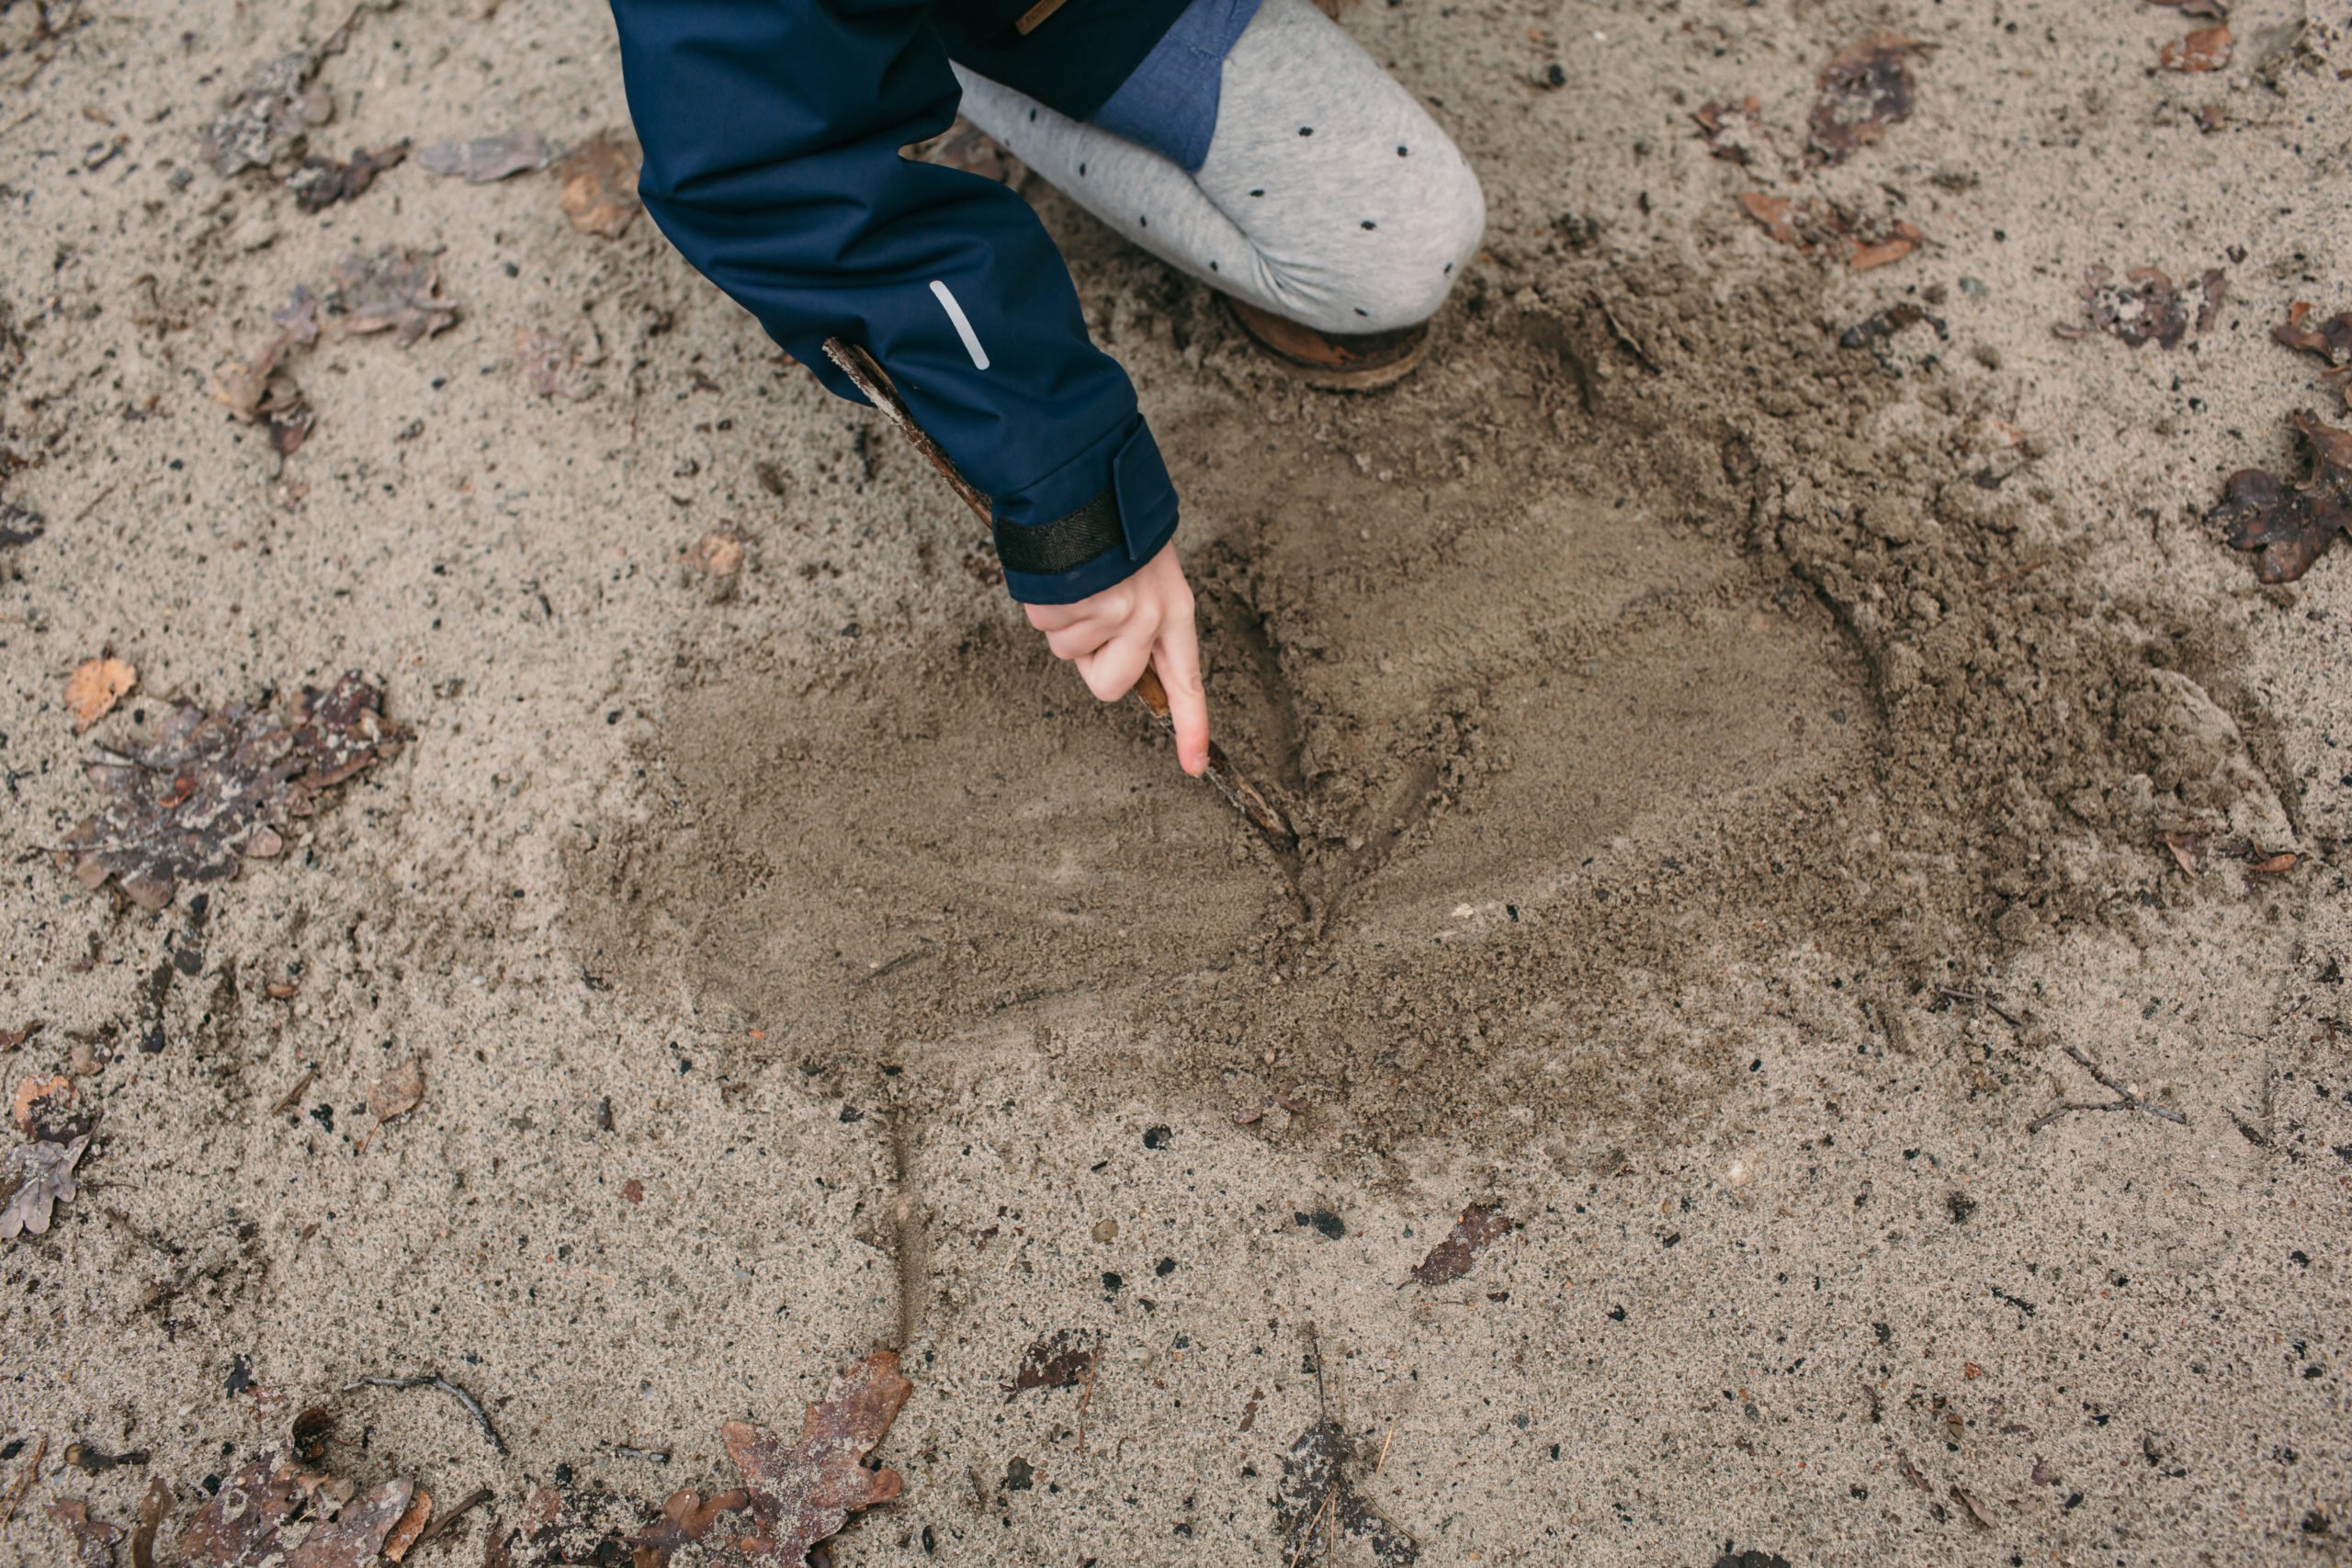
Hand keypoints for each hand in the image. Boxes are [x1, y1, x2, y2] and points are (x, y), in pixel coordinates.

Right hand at [1024, 543, 1209, 775]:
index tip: (1194, 767)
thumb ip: (1141, 621)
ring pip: (1068, 652)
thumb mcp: (1147, 572)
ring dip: (1063, 620)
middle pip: (1109, 685)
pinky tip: (1059, 570)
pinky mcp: (1071, 605)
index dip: (1191, 726)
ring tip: (1078, 577)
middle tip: (1092, 612)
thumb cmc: (1112, 526)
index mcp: (1175, 609)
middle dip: (1090, 661)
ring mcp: (1110, 613)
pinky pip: (1046, 625)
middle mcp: (1149, 617)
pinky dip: (1042, 602)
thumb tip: (1117, 664)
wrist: (1082, 478)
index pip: (1186, 679)